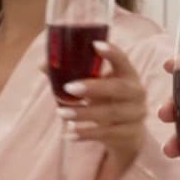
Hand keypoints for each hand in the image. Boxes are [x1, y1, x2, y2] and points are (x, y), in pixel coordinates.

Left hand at [50, 40, 149, 176]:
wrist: (127, 133)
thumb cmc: (106, 102)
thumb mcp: (93, 87)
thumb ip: (71, 76)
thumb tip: (43, 64)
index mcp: (127, 74)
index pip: (123, 60)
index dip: (111, 52)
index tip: (94, 45)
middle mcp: (136, 92)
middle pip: (118, 88)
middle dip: (93, 87)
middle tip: (68, 87)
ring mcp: (136, 114)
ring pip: (111, 113)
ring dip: (84, 113)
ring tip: (61, 113)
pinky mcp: (130, 133)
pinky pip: (107, 134)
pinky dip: (86, 133)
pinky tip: (69, 134)